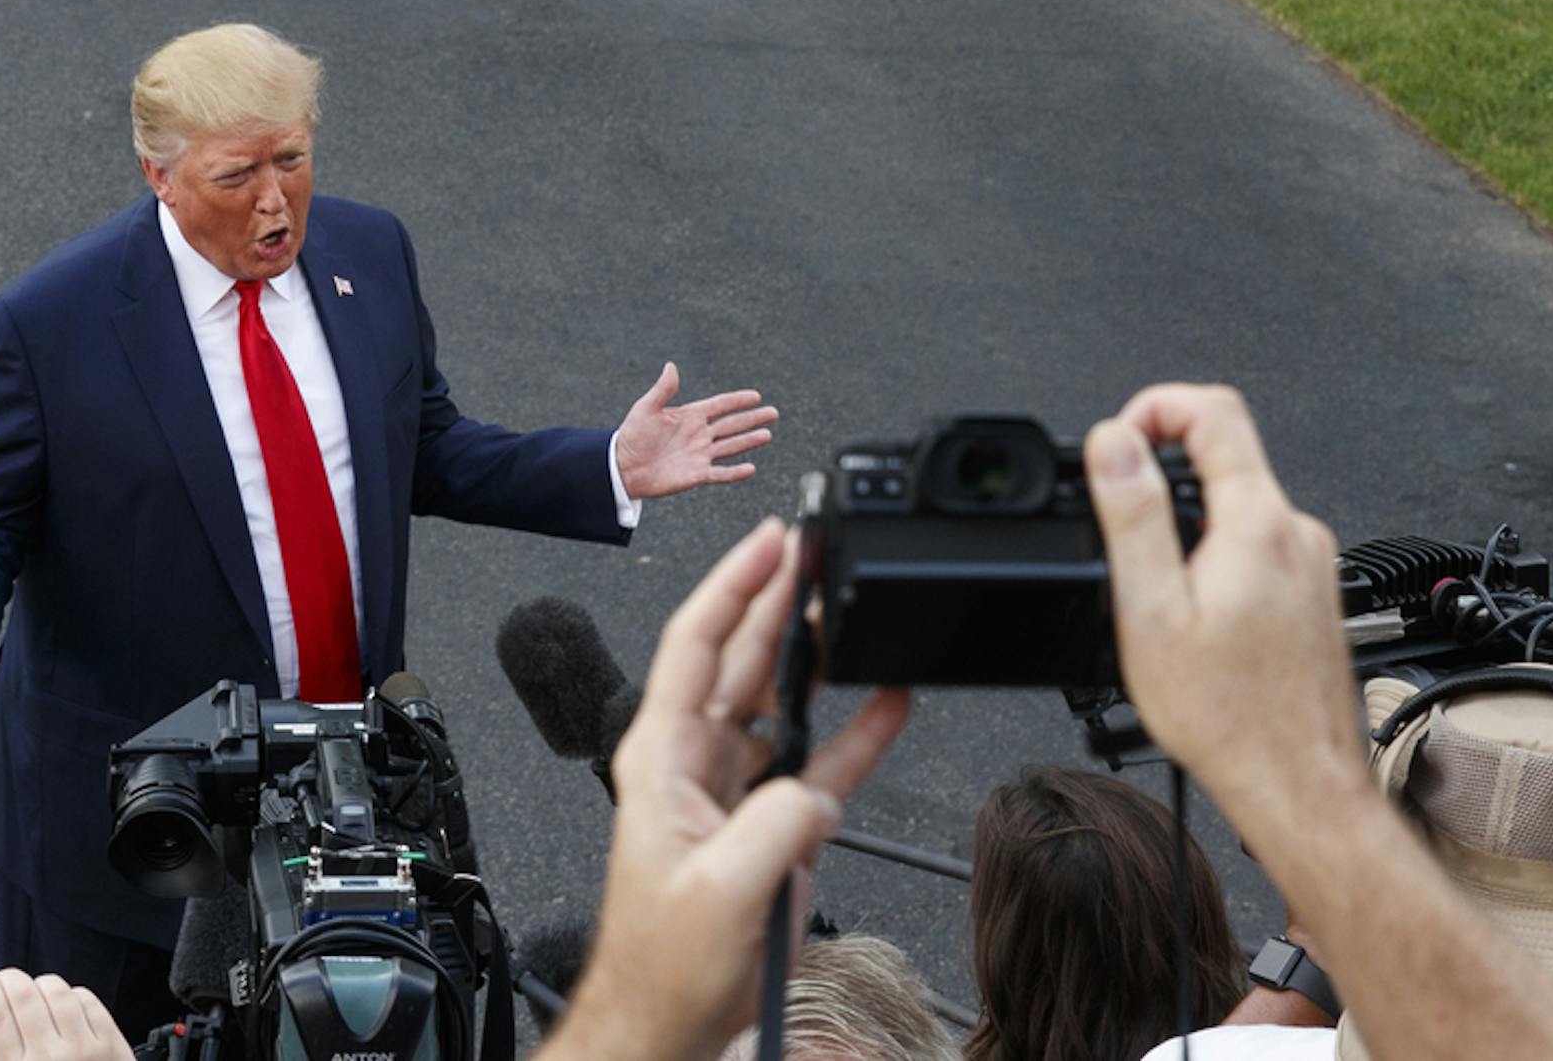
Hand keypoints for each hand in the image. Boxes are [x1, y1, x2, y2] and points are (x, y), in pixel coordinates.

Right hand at [0, 968, 133, 1060]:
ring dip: (42, 983)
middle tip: (3, 977)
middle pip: (23, 996)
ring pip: (57, 991)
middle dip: (8, 977)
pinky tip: (67, 999)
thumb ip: (8, 1055)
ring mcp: (84, 1047)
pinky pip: (88, 1000)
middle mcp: (50, 1057)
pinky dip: (74, 994)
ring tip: (35, 988)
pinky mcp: (111, 1042)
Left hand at [554, 519, 909, 1060]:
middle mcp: (695, 761)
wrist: (670, 1025)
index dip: (733, 585)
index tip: (771, 541)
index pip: (696, 645)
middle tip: (817, 547)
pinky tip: (890, 699)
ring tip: (852, 604)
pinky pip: (819, 759)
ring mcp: (736, 787)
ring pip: (781, 699)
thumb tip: (816, 788)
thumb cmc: (665, 965)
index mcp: (662, 758)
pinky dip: (856, 730)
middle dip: (777, 597)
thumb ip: (774, 826)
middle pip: (741, 656)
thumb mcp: (718, 891)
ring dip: (816, 655)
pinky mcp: (772, 821)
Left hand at [613, 362, 777, 498]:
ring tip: (767, 435)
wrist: (622, 467)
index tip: (756, 395)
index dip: (737, 400)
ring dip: (749, 441)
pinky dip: (735, 472)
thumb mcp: (646, 408)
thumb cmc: (632, 436)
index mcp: (690, 416)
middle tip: (773, 412)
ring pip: (731, 446)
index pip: (720, 405)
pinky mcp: (696, 474)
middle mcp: (699, 434)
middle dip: (752, 418)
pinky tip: (750, 468)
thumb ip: (662, 389)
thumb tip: (671, 366)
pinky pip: (720, 473)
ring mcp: (700, 454)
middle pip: (732, 424)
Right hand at [1084, 385, 1364, 819]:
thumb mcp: (1151, 610)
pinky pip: (1256, 545)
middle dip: (1162, 471)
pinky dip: (1215, 558)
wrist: (1296, 785)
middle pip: (1225, 453)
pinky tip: (1196, 616)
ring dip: (1189, 522)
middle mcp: (1295, 533)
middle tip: (1120, 523)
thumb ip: (1132, 514)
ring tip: (1156, 586)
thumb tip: (1112, 441)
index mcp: (1256, 524)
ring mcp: (1310, 563)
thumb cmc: (1228, 716)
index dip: (1153, 407)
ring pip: (1239, 504)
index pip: (1211, 410)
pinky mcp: (1312, 593)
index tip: (1117, 443)